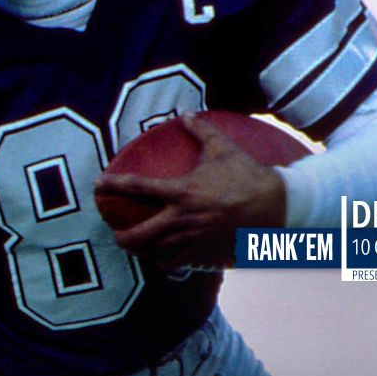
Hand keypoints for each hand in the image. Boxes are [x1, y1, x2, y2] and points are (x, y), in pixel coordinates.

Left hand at [95, 112, 286, 268]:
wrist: (278, 208)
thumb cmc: (248, 176)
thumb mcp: (223, 148)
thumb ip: (200, 130)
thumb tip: (185, 112)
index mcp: (182, 192)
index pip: (138, 188)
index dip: (114, 185)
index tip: (98, 185)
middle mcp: (183, 219)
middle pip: (139, 236)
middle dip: (122, 237)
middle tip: (116, 233)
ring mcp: (193, 240)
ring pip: (155, 253)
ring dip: (142, 251)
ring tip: (137, 246)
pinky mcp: (205, 254)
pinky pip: (177, 263)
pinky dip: (166, 261)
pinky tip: (164, 256)